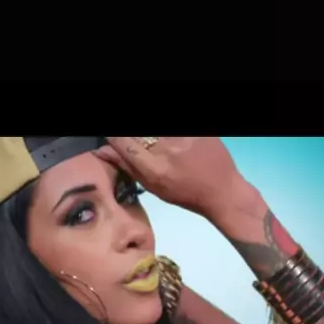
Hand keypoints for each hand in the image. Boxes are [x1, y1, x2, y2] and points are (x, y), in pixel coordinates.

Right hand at [95, 137, 242, 219]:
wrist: (222, 190)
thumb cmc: (185, 193)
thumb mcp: (154, 187)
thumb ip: (128, 166)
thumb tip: (101, 150)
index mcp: (153, 168)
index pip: (122, 141)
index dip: (114, 136)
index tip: (113, 137)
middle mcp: (166, 150)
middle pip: (138, 133)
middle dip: (135, 137)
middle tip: (141, 142)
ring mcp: (182, 137)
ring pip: (153, 131)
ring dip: (152, 136)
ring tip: (158, 145)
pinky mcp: (196, 130)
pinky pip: (170, 129)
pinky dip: (167, 135)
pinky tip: (172, 143)